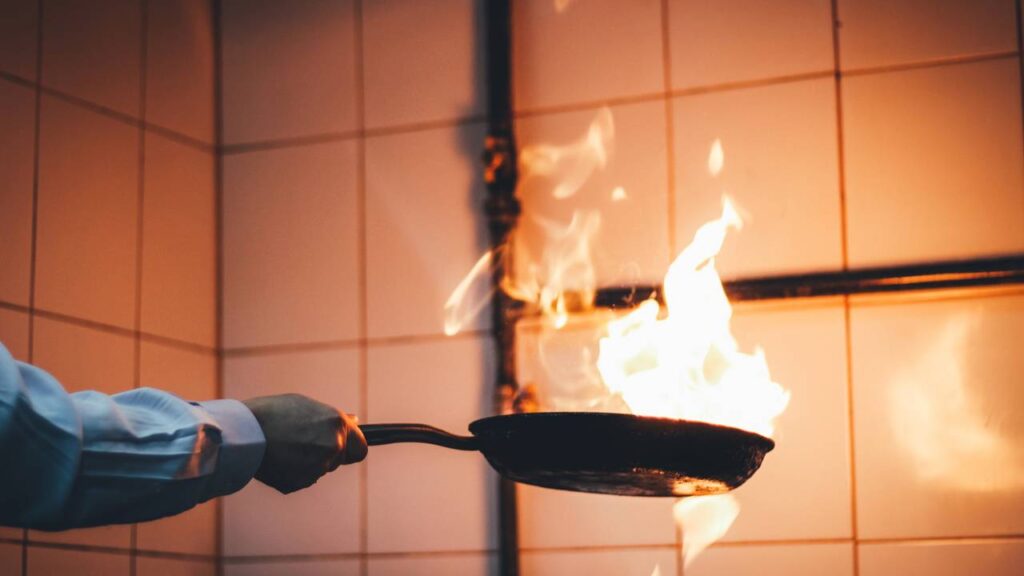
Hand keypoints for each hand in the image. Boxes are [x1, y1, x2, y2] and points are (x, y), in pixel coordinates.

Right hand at [242, 394, 367, 493]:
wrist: (243, 431)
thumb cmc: (273, 412)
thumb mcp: (306, 405)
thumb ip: (332, 418)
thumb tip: (354, 421)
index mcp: (337, 425)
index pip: (361, 448)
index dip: (352, 448)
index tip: (343, 448)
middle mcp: (332, 447)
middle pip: (338, 461)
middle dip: (326, 455)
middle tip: (301, 444)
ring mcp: (317, 467)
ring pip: (318, 471)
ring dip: (307, 464)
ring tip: (283, 447)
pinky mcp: (299, 483)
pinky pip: (300, 480)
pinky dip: (291, 473)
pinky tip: (276, 459)